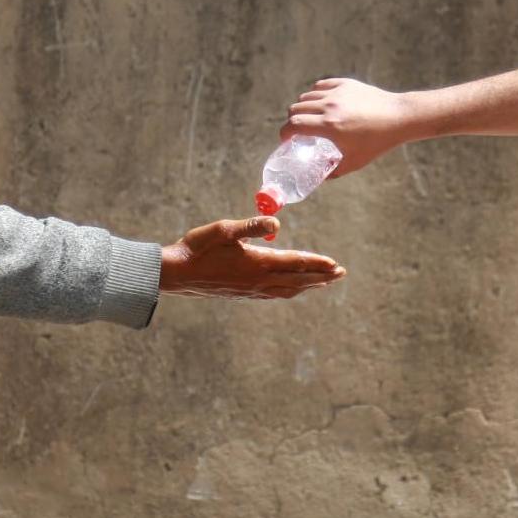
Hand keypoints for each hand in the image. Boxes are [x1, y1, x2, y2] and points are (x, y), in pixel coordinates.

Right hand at [159, 217, 344, 299]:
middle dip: (321, 276)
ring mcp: (251, 289)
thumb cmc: (197, 248)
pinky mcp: (243, 293)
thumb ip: (250, 226)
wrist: (176, 274)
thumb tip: (276, 223)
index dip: (317, 263)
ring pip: (288, 289)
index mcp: (257, 263)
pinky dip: (291, 291)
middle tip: (341, 273)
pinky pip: (275, 294)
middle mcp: (258, 280)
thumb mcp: (222, 230)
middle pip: (297, 279)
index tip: (335, 264)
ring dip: (309, 285)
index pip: (295, 262)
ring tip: (324, 282)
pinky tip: (292, 289)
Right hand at [282, 77, 416, 177]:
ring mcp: (337, 92)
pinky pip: (320, 86)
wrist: (399, 117)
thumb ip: (333, 171)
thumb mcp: (354, 161)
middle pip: (295, 109)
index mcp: (330, 126)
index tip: (286, 140)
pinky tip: (321, 103)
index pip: (293, 125)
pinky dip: (316, 94)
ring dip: (303, 108)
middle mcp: (330, 106)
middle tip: (298, 131)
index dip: (284, 133)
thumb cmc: (378, 142)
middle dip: (292, 121)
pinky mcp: (346, 83)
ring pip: (306, 96)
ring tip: (310, 117)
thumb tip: (319, 179)